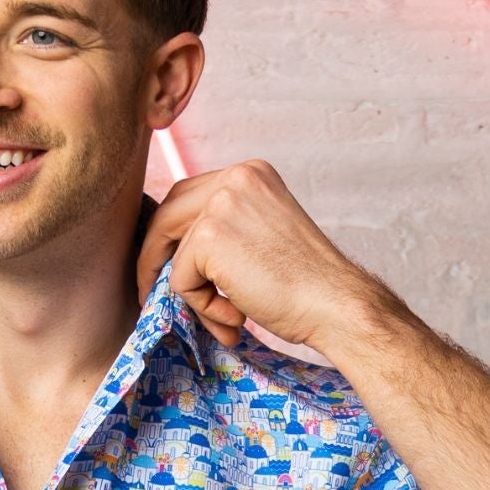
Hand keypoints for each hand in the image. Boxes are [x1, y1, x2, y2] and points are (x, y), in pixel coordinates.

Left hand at [134, 159, 392, 357]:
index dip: (171, 237)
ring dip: (194, 294)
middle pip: (167, 215)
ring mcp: (221, 204)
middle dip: (156, 258)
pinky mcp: (210, 237)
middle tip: (155, 294)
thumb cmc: (305, 284)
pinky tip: (237, 315)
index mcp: (251, 174)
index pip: (187, 198)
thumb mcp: (260, 237)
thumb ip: (222, 231)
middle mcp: (235, 178)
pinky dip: (202, 307)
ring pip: (173, 254)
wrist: (335, 304)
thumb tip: (166, 254)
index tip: (166, 267)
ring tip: (229, 316)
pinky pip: (180, 281)